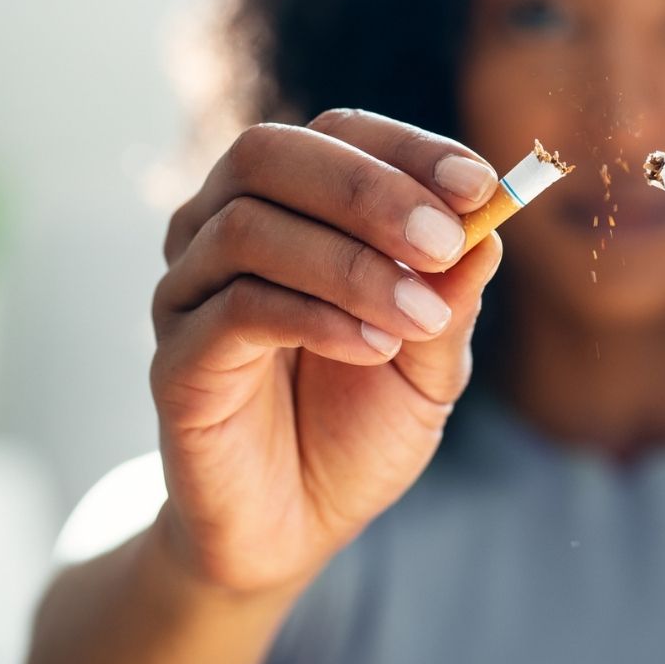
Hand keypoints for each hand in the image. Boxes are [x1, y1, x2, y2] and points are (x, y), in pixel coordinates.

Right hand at [149, 110, 502, 594]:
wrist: (295, 529)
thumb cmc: (357, 430)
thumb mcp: (430, 363)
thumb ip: (450, 297)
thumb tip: (489, 229)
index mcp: (290, 209)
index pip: (336, 134)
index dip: (408, 150)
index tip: (480, 186)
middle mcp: (221, 230)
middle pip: (268, 153)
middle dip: (369, 190)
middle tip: (444, 241)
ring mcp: (188, 292)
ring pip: (248, 226)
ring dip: (352, 265)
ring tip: (420, 318)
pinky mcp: (175, 361)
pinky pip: (236, 310)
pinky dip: (317, 317)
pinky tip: (373, 348)